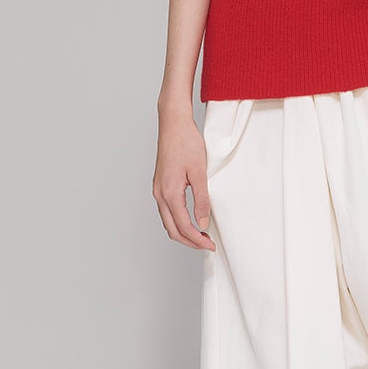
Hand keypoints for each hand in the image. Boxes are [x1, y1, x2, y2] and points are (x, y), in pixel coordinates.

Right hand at [154, 105, 214, 249]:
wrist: (173, 123)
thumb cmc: (186, 142)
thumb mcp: (199, 172)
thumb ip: (202, 199)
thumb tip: (203, 222)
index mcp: (169, 192)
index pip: (183, 226)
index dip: (197, 240)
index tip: (210, 245)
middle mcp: (159, 194)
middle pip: (172, 229)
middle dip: (189, 241)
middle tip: (207, 245)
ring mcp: (157, 190)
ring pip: (168, 221)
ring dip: (183, 232)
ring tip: (201, 235)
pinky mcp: (160, 185)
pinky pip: (167, 211)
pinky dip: (178, 221)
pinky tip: (191, 220)